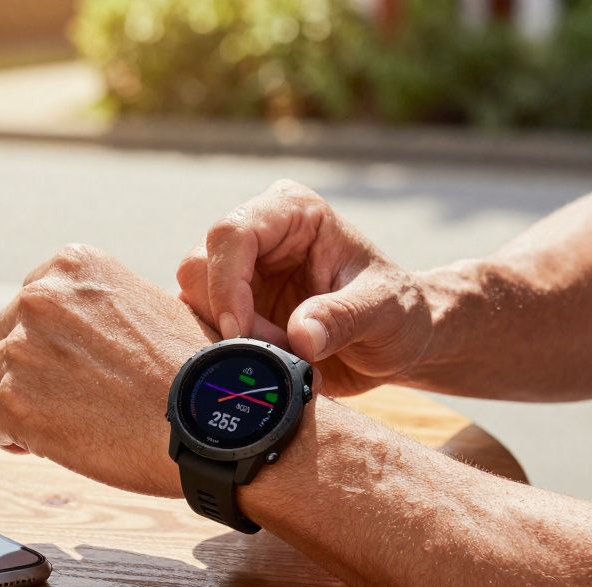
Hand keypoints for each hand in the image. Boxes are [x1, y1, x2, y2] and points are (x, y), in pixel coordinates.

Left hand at [0, 244, 213, 497]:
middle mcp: (39, 299)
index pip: (34, 299)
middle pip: (8, 334)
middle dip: (33, 363)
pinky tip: (47, 444)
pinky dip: (13, 436)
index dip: (52, 334)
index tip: (73, 358)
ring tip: (66, 420)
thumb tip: (86, 324)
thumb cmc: (193, 370)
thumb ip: (106, 304)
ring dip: (21, 397)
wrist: (205, 423)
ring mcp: (21, 352)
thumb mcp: (154, 303)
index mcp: (73, 265)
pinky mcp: (12, 405)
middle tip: (73, 394)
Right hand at [177, 179, 433, 394]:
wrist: (397, 343)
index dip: (227, 283)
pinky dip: (225, 355)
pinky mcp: (231, 309)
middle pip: (198, 267)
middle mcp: (258, 235)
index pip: (232, 234)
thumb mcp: (385, 313)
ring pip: (192, 302)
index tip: (242, 331)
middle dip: (228, 318)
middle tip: (275, 354)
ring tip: (283, 361)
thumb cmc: (399, 314)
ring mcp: (239, 273)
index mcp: (292, 212)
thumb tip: (300, 335)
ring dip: (227, 341)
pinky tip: (267, 368)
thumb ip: (343, 318)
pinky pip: (201, 330)